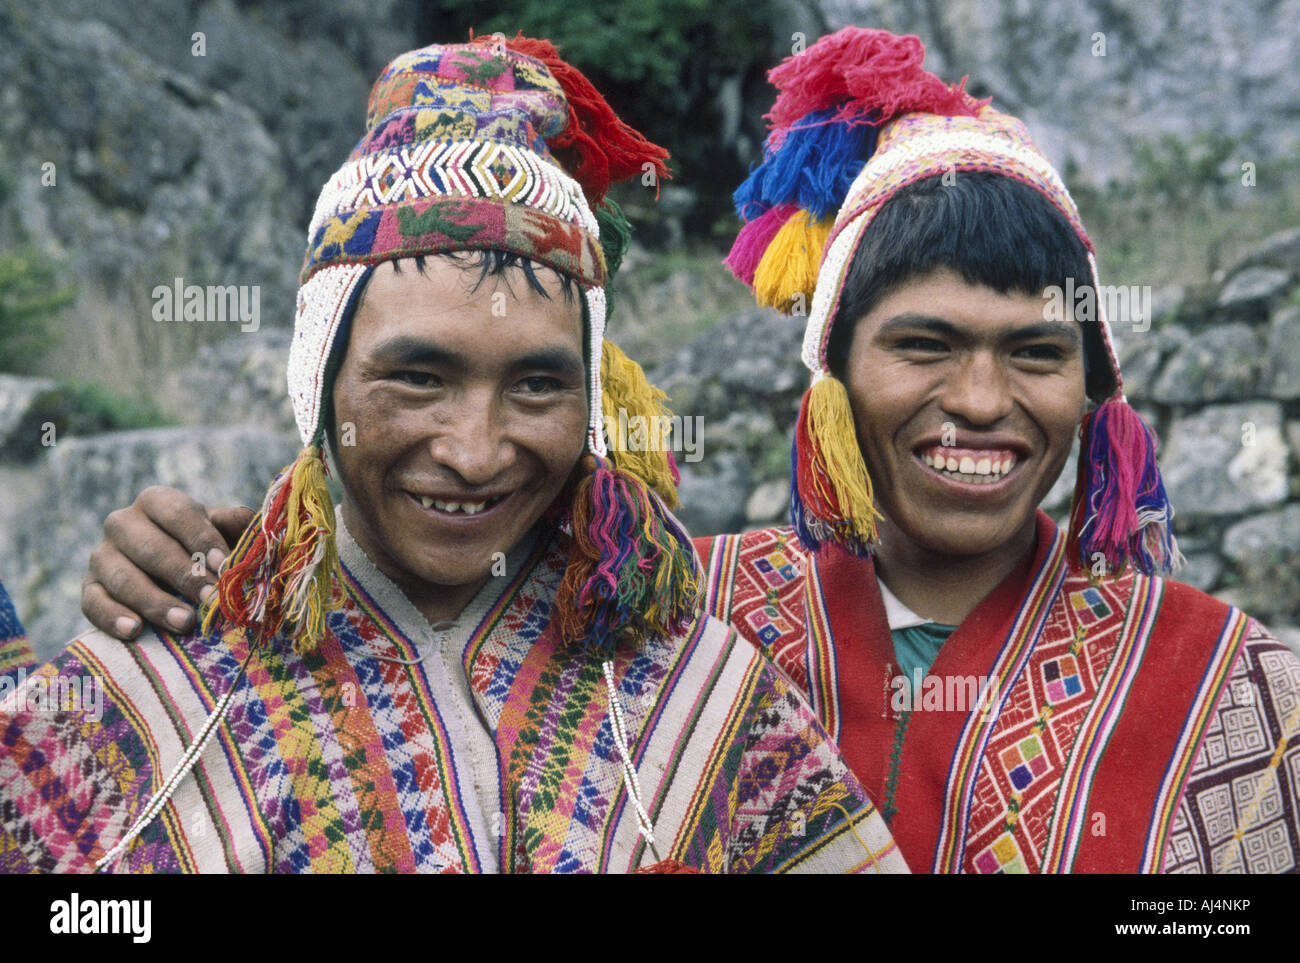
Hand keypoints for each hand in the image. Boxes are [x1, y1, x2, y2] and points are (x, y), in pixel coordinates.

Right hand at [81, 486, 254, 639]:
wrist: (169, 574)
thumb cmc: (202, 548)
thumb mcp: (220, 532)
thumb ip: (235, 526)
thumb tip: (252, 525)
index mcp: (157, 501)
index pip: (177, 514)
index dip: (202, 539)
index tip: (224, 565)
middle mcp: (123, 523)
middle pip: (150, 548)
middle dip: (184, 576)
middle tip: (211, 599)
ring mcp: (101, 555)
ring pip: (122, 577)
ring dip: (155, 602)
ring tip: (185, 623)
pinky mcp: (89, 587)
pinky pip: (93, 602)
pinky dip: (113, 617)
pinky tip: (135, 631)